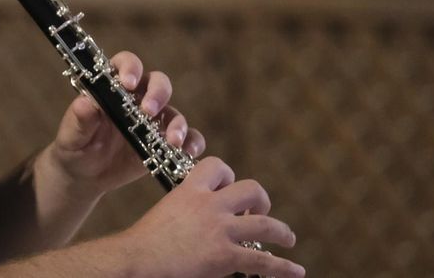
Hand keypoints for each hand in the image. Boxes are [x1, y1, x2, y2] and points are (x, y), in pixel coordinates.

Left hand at [41, 51, 203, 199]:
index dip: (131, 68)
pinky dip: (192, 142)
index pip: (126, 64)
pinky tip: (188, 153)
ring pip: (173, 112)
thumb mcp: (71, 134)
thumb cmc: (74, 146)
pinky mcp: (163, 142)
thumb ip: (79, 119)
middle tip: (148, 111)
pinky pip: (187, 137)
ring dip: (177, 123)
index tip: (128, 83)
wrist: (83, 174)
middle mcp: (137, 98)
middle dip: (158, 94)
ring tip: (172, 141)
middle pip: (158, 83)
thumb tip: (85, 103)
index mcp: (113, 87)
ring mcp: (153, 121)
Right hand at [118, 157, 303, 277]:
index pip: (219, 167)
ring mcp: (220, 231)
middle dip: (261, 201)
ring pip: (266, 225)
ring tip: (288, 239)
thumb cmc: (144, 242)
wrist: (137, 260)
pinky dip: (283, 267)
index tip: (228, 190)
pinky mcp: (225, 257)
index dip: (229, 177)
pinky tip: (296, 271)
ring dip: (282, 232)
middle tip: (258, 214)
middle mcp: (210, 205)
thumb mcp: (166, 211)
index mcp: (191, 190)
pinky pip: (263, 261)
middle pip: (252, 189)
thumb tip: (196, 219)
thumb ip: (185, 208)